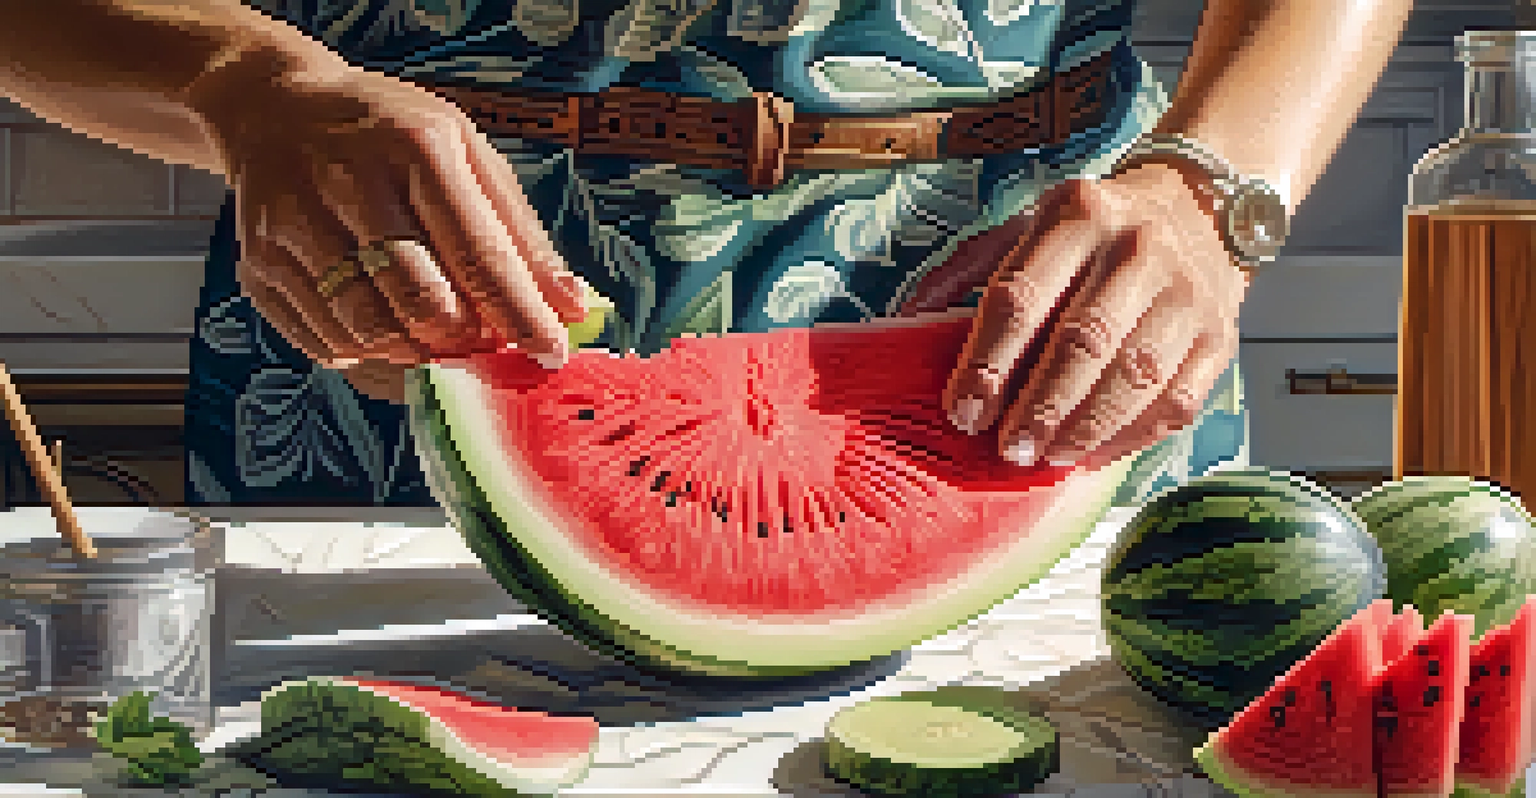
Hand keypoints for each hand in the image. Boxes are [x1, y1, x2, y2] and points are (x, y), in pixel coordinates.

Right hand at [186, 42, 586, 401]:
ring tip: (440, 343)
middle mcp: (347, 183)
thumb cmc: (389, 136)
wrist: (273, 108)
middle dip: (467, 342)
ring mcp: (294, 228)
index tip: (550, 355)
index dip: (520, 315)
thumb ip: (518, 234)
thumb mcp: (466, 154)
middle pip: (421, 302)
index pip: (478, 253)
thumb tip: (572, 306)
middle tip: (488, 350)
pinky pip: (327, 343)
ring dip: (418, 356)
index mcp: (414, 148)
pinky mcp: (259, 267)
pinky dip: (371, 356)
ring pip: (370, 332)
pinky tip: (391, 334)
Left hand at [907, 162, 1248, 469]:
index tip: (964, 412)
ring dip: (1083, 428)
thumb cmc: (1092, 233)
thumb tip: (901, 321)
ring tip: (1046, 457)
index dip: (987, 363)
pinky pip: (1176, 400)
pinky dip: (1130, 436)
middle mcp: (1137, 248)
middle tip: (1008, 449)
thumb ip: (963, 271)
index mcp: (1077, 216)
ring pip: (1134, 376)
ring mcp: (1187, 293)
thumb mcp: (1024, 226)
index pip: (1021, 298)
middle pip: (1082, 342)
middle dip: (1037, 406)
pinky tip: (1092, 453)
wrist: (1197, 211)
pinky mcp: (1220, 336)